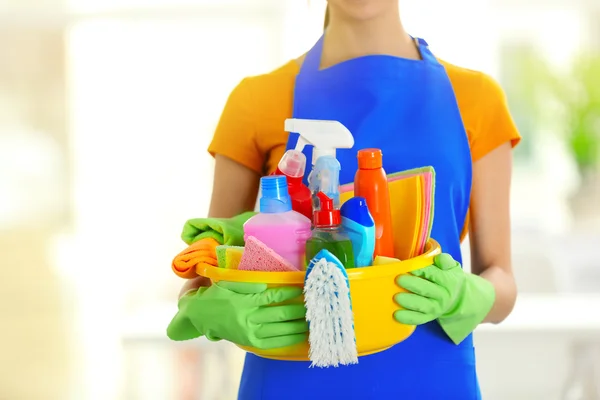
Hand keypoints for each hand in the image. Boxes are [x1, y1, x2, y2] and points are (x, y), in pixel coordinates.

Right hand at [167, 281, 307, 349]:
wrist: (200, 316)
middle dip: (300, 310)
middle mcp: (247, 319)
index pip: (272, 297)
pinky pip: (274, 343)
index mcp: (243, 302)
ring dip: (299, 326)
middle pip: (280, 315)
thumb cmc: (217, 295)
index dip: (289, 293)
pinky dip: (289, 339)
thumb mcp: (227, 284)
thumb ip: (247, 283)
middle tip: (315, 305)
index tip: (303, 288)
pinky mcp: (250, 343)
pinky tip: (300, 334)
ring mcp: (250, 333)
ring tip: (313, 321)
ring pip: (280, 330)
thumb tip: (266, 284)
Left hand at [393, 253, 494, 343]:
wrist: (456, 298)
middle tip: (399, 279)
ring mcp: (435, 308)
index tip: (410, 268)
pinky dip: (408, 318)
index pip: (434, 274)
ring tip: (396, 297)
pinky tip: (396, 315)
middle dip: (412, 285)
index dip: (421, 271)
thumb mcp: (451, 266)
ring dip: (409, 302)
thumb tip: (439, 259)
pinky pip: (418, 319)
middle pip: (426, 290)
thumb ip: (446, 260)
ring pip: (422, 306)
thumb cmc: (447, 276)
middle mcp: (442, 295)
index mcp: (448, 280)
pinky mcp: (428, 317)